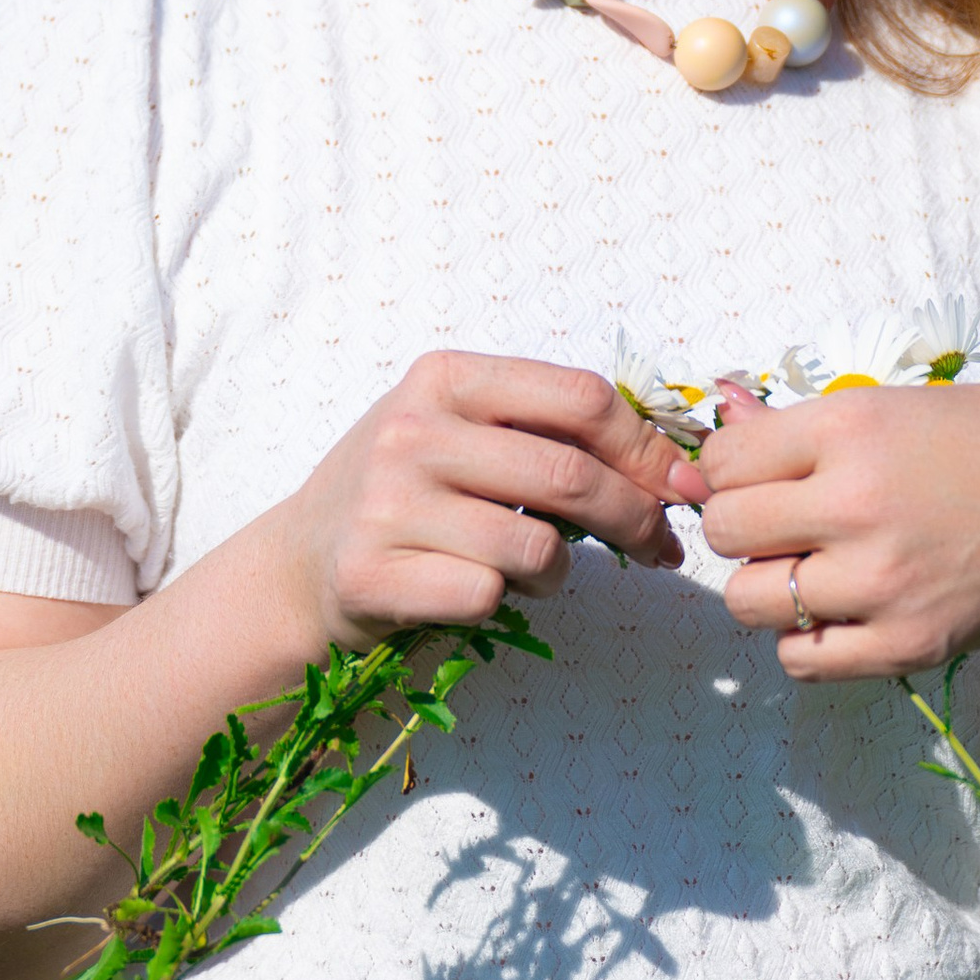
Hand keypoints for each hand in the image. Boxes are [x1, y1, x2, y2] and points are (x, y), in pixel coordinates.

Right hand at [273, 355, 686, 646]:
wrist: (299, 563)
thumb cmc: (407, 492)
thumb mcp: (462, 430)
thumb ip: (549, 430)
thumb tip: (674, 467)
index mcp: (445, 378)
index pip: (581, 399)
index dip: (647, 447)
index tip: (680, 487)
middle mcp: (412, 431)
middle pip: (572, 475)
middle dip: (636, 519)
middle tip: (659, 548)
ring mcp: (387, 504)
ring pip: (538, 546)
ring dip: (561, 572)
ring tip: (537, 571)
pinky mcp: (372, 575)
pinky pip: (488, 594)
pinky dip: (505, 601)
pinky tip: (478, 589)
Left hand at [669, 383, 979, 682]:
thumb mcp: (908, 405)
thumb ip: (807, 423)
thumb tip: (722, 420)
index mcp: (850, 428)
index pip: (723, 459)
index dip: (733, 467)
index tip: (765, 473)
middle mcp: (852, 504)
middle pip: (724, 530)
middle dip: (744, 525)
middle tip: (788, 522)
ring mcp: (876, 582)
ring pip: (747, 599)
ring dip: (767, 585)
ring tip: (815, 569)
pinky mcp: (904, 644)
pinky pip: (799, 658)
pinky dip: (805, 640)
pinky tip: (840, 613)